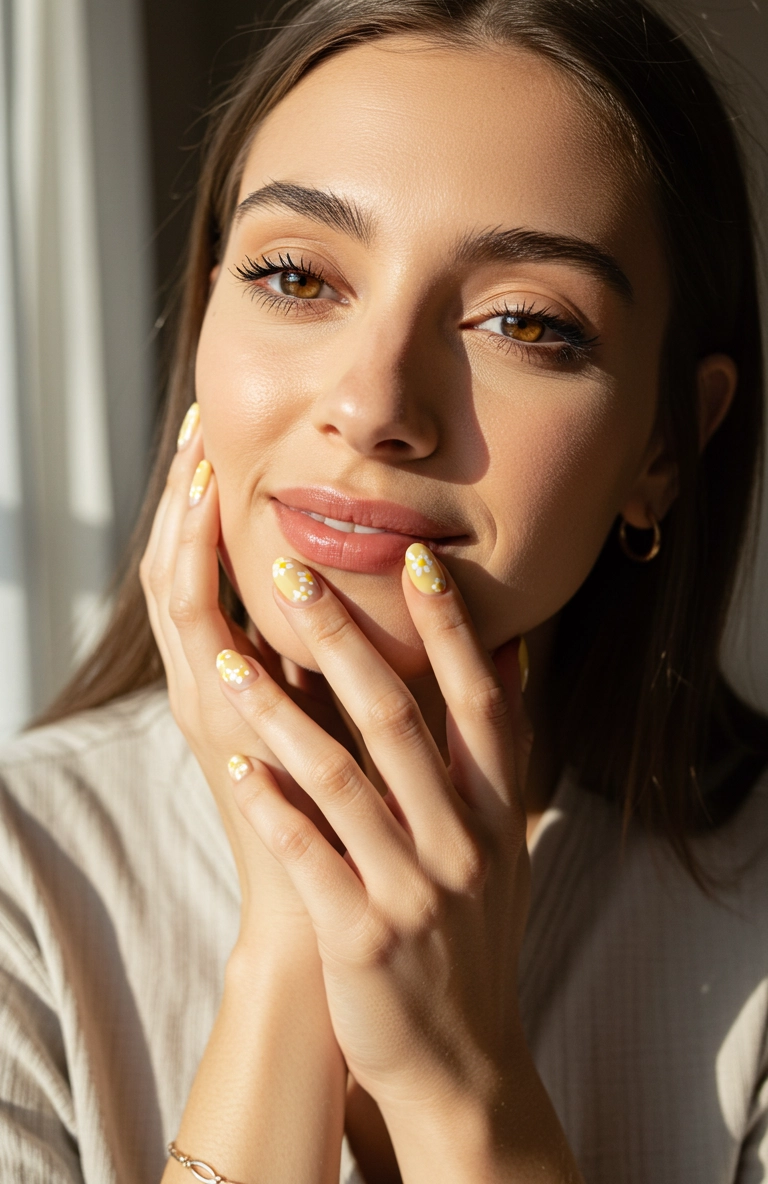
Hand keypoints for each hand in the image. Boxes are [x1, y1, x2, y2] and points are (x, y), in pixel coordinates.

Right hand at [138, 413, 348, 922]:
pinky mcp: (217, 736)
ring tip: (196, 456)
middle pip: (178, 568)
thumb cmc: (360, 820)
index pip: (212, 570)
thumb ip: (376, 656)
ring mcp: (209, 710)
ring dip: (183, 523)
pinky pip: (195, 644)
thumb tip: (428, 581)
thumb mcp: (360, 719)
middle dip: (185, 495)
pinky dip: (194, 582)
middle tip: (196, 423)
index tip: (227, 437)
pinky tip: (202, 527)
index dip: (213, 505)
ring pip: (176, 596)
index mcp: (245, 676)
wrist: (333, 922)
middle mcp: (212, 686)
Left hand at [218, 548, 542, 1160]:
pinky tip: (234, 764)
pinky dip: (270, 806)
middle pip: (399, 719)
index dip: (450, 628)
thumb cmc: (474, 936)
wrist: (464, 1061)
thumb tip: (509, 654)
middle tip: (293, 574)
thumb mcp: (504, 845)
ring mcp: (413, 891)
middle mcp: (463, 844)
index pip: (479, 700)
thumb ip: (499, 754)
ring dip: (279, 711)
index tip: (415, 557)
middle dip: (343, 639)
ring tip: (229, 658)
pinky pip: (306, 855)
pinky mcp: (362, 937)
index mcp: (497, 813)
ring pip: (339, 777)